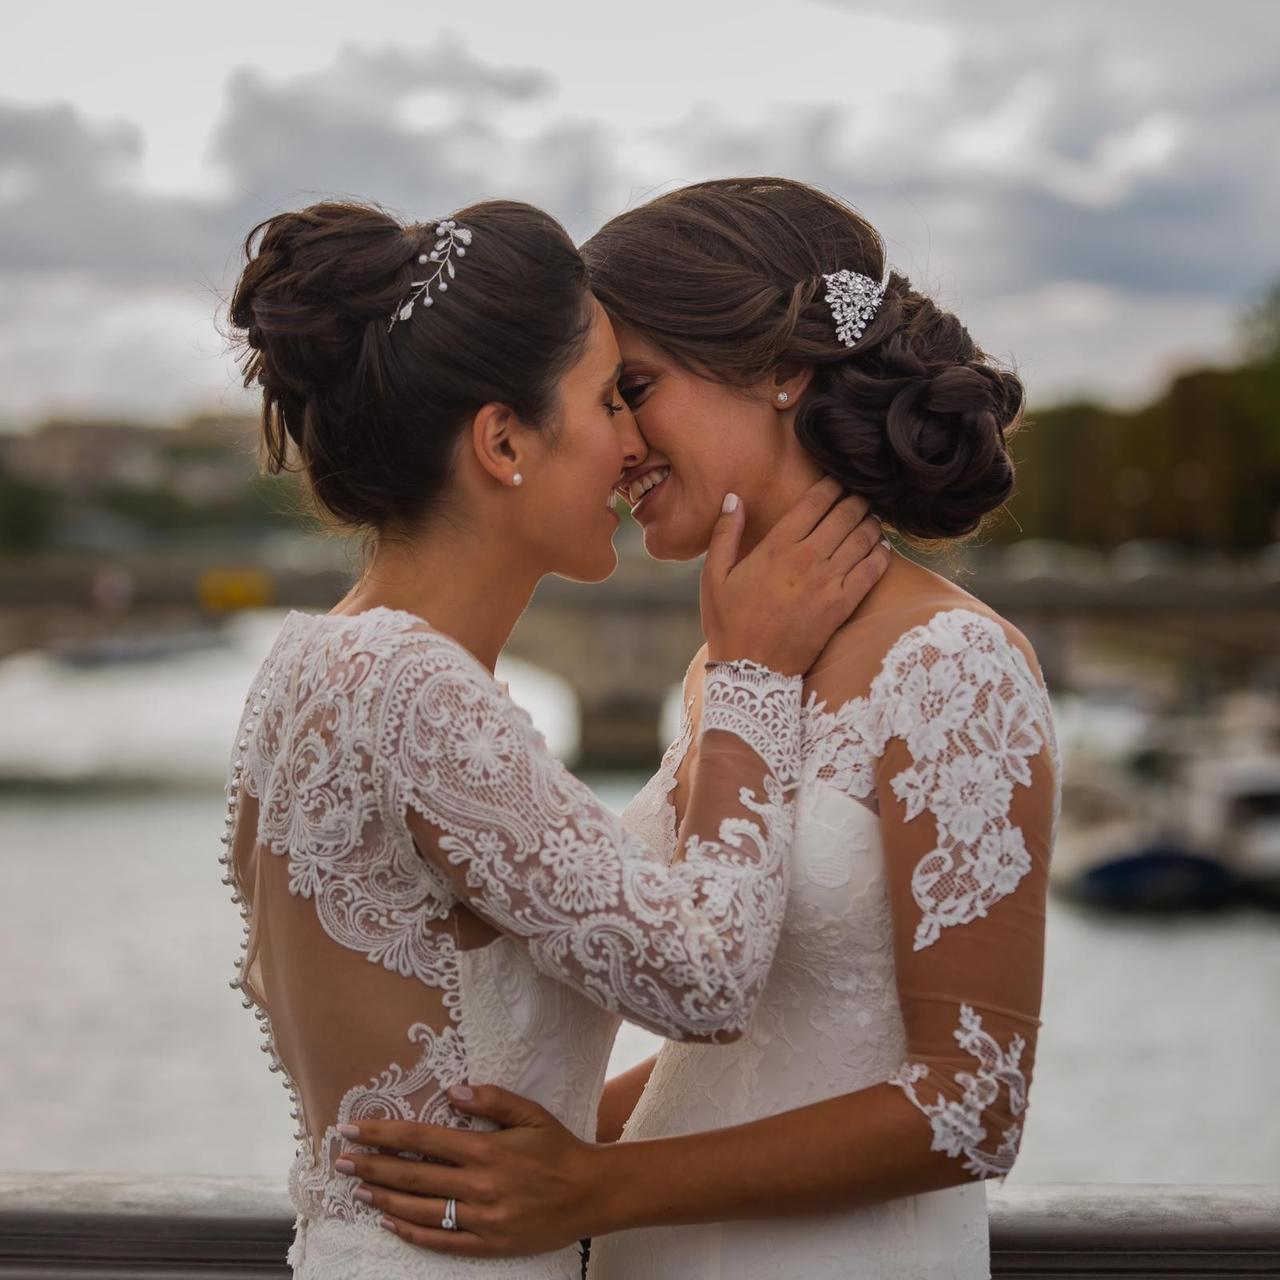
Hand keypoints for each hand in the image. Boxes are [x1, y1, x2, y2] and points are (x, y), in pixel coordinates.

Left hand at [335, 1085, 606, 1257]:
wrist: (591, 1193)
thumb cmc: (559, 1148)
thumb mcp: (531, 1113)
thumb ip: (492, 1099)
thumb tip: (453, 1089)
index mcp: (485, 1149)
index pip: (422, 1139)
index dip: (384, 1134)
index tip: (354, 1130)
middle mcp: (478, 1184)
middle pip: (412, 1176)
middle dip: (372, 1168)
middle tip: (341, 1161)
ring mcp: (481, 1217)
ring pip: (421, 1210)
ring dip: (384, 1201)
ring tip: (357, 1192)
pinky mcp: (488, 1243)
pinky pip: (442, 1241)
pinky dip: (412, 1233)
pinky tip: (391, 1223)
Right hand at [700, 476, 888, 675]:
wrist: (750, 671)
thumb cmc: (729, 623)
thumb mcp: (714, 577)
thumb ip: (724, 533)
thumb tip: (734, 497)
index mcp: (776, 547)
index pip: (815, 501)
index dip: (831, 485)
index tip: (836, 482)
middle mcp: (806, 559)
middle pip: (845, 514)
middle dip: (856, 500)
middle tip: (859, 497)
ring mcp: (828, 583)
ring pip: (863, 537)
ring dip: (871, 522)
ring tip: (870, 519)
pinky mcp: (843, 605)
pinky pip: (873, 569)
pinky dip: (881, 553)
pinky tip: (880, 547)